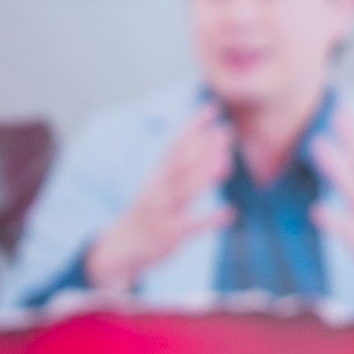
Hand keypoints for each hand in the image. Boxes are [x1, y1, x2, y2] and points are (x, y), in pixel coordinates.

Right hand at [80, 103, 232, 293]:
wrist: (123, 245)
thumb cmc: (150, 210)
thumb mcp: (160, 182)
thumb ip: (182, 161)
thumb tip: (208, 137)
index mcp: (159, 173)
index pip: (176, 143)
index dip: (194, 125)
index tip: (213, 107)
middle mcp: (159, 188)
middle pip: (181, 164)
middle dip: (203, 148)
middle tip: (227, 132)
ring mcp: (164, 211)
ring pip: (184, 191)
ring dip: (204, 176)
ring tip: (227, 163)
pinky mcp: (171, 235)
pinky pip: (192, 226)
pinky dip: (210, 220)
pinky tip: (230, 213)